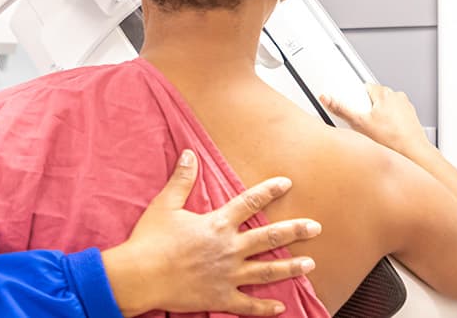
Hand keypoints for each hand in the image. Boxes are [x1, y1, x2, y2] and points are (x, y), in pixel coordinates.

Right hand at [103, 150, 321, 315]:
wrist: (140, 276)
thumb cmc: (150, 240)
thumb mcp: (165, 205)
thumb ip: (181, 180)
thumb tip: (190, 154)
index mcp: (217, 224)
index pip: (249, 203)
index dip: (269, 191)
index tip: (287, 183)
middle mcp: (229, 248)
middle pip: (269, 238)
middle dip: (295, 231)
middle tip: (316, 228)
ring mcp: (227, 275)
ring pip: (266, 271)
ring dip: (290, 268)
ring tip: (310, 264)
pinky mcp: (220, 297)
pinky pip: (247, 305)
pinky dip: (265, 308)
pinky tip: (280, 308)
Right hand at [321, 83, 431, 155]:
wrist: (413, 152)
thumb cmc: (392, 139)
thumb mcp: (359, 124)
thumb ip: (341, 109)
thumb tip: (327, 98)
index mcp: (384, 93)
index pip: (364, 88)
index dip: (356, 98)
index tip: (355, 108)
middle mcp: (397, 96)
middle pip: (374, 97)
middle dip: (367, 108)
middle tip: (364, 122)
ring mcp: (405, 106)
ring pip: (385, 106)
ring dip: (379, 115)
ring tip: (376, 130)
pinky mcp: (410, 117)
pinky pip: (395, 115)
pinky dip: (389, 122)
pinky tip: (386, 134)